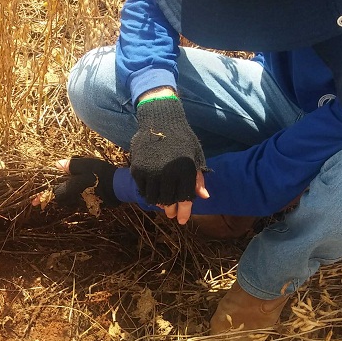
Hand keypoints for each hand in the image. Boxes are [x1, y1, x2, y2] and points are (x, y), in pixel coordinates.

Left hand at [31, 157, 120, 209]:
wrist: (118, 186)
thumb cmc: (100, 174)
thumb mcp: (85, 165)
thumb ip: (70, 165)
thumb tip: (57, 165)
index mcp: (70, 189)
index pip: (53, 194)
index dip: (43, 197)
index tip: (33, 202)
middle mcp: (75, 199)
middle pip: (61, 201)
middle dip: (55, 197)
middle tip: (50, 193)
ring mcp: (84, 204)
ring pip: (70, 203)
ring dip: (66, 199)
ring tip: (67, 191)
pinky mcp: (92, 205)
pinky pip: (79, 203)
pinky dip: (77, 199)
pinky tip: (82, 192)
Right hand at [130, 96, 206, 214]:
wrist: (160, 120)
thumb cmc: (182, 138)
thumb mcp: (195, 156)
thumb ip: (198, 177)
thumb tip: (203, 197)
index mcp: (185, 170)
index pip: (185, 199)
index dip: (184, 212)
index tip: (182, 220)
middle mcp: (167, 173)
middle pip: (167, 202)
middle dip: (171, 210)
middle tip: (171, 213)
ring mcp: (151, 172)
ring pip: (153, 198)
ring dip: (158, 202)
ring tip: (162, 202)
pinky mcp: (138, 169)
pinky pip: (142, 188)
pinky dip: (148, 192)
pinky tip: (153, 191)